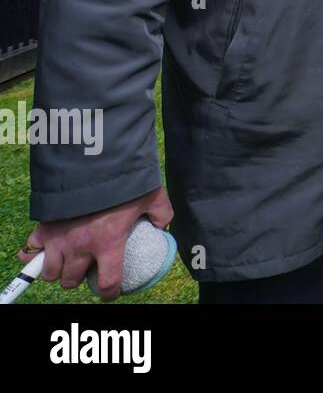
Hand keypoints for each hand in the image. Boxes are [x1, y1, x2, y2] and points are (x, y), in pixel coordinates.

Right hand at [17, 185, 172, 301]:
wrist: (97, 160)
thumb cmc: (127, 179)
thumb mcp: (154, 196)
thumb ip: (162, 214)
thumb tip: (162, 226)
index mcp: (108, 243)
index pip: (107, 282)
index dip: (110, 293)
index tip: (111, 292)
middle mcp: (80, 246)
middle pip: (71, 281)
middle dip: (78, 279)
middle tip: (87, 267)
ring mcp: (58, 238)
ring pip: (49, 272)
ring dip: (58, 270)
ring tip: (68, 260)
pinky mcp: (44, 226)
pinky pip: (29, 250)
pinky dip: (34, 253)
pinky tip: (43, 250)